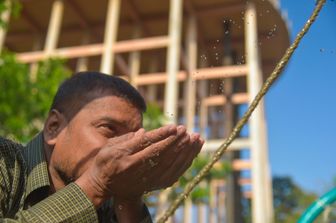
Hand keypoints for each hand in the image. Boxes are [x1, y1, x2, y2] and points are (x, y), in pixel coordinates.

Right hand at [76, 125, 203, 206]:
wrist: (103, 186)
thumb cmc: (106, 161)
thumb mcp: (109, 146)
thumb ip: (127, 138)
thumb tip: (144, 132)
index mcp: (124, 155)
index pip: (147, 143)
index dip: (162, 135)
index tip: (174, 127)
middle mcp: (135, 167)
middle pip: (161, 153)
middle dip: (175, 141)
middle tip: (186, 130)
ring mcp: (145, 178)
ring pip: (169, 164)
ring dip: (184, 151)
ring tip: (194, 138)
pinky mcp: (153, 184)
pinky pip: (173, 173)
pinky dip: (184, 163)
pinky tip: (193, 152)